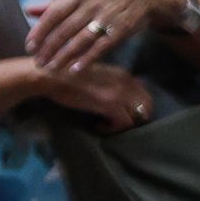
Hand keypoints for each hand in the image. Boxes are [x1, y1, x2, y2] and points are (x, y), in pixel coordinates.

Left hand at [26, 0, 178, 72]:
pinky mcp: (121, 29)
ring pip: (81, 40)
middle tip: (38, 63)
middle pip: (65, 30)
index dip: (40, 31)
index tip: (29, 47)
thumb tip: (29, 10)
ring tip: (52, 69)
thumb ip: (56, 4)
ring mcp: (107, 18)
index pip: (53, 13)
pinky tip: (76, 69)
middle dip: (49, 48)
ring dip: (65, 56)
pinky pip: (102, 46)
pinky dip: (88, 58)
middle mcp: (91, 5)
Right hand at [39, 61, 155, 130]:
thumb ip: (110, 79)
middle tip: (118, 120)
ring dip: (125, 123)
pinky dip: (113, 128)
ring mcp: (120, 95)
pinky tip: (99, 127)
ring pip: (139, 115)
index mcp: (123, 74)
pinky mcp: (111, 106)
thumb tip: (118, 90)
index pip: (143, 92)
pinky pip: (125, 123)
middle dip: (136, 115)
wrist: (52, 76)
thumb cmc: (65, 72)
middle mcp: (126, 83)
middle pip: (147, 105)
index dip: (135, 104)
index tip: (122, 109)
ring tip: (108, 125)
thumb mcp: (94, 72)